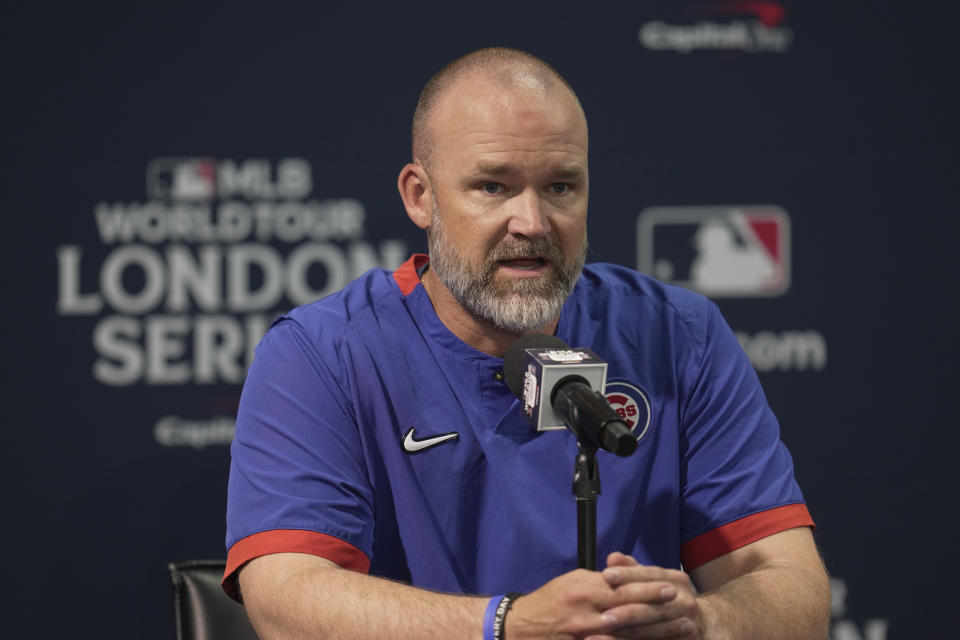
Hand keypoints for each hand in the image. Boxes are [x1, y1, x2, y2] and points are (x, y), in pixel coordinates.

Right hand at [505, 564, 682, 639]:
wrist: (523, 627)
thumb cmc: (550, 600)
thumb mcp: (574, 581)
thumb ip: (601, 579)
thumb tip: (626, 575)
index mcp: (585, 590)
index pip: (624, 588)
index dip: (649, 588)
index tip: (672, 587)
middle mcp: (588, 613)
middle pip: (632, 612)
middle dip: (661, 611)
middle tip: (687, 608)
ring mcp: (587, 635)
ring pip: (630, 634)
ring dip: (659, 632)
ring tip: (684, 629)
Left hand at [586, 552, 702, 638]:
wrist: (702, 624)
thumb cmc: (666, 599)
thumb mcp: (653, 580)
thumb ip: (632, 570)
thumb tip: (613, 557)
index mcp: (676, 581)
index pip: (651, 575)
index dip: (628, 575)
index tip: (606, 575)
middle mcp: (686, 603)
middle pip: (655, 607)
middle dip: (627, 612)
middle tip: (603, 616)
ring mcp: (689, 626)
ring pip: (657, 631)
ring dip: (630, 634)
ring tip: (602, 637)